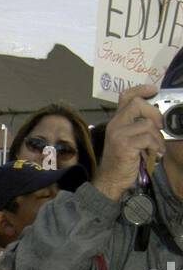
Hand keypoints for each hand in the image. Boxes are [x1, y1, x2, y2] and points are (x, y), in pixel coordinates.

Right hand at [94, 84, 164, 201]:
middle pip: (137, 104)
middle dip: (155, 114)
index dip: (140, 89)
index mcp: (116, 121)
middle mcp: (115, 124)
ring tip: (157, 148)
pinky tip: (155, 154)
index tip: (153, 89)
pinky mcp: (125, 145)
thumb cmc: (121, 161)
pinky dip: (156, 146)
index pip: (126, 96)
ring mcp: (119, 134)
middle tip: (160, 127)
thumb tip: (156, 117)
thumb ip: (135, 126)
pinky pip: (148, 139)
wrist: (110, 180)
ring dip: (158, 137)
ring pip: (147, 124)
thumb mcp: (126, 139)